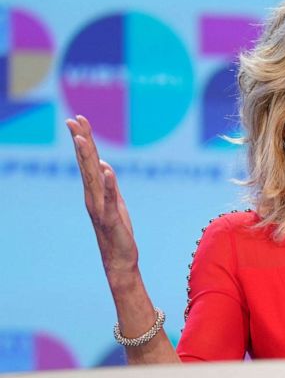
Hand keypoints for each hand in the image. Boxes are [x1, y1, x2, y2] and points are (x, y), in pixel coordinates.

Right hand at [67, 115, 138, 276]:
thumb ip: (109, 184)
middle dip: (81, 141)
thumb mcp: (115, 202)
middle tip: (73, 120)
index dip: (84, 139)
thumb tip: (103, 165)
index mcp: (95, 190)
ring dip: (88, 158)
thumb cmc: (117, 230)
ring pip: (93, 177)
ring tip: (82, 139)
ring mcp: (100, 206)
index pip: (88, 160)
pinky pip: (110, 198)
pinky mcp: (111, 217)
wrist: (119, 258)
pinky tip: (107, 170)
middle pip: (86, 163)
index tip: (78, 119)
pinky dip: (109, 184)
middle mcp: (93, 195)